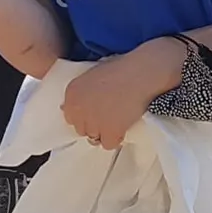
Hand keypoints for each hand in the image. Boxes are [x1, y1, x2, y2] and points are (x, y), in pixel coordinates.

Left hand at [61, 38, 186, 149]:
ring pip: (94, 138)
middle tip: (109, 116)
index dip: (84, 115)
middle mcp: (78, 109)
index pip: (70, 116)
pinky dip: (116, 138)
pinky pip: (108, 144)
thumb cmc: (122, 68)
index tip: (95, 112)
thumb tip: (77, 106)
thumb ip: (83, 92)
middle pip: (81, 129)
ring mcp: (93, 122)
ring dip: (104, 132)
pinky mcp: (109, 132)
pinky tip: (124, 126)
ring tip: (118, 120)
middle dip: (93, 124)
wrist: (141, 73)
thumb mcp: (95, 74)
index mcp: (72, 92)